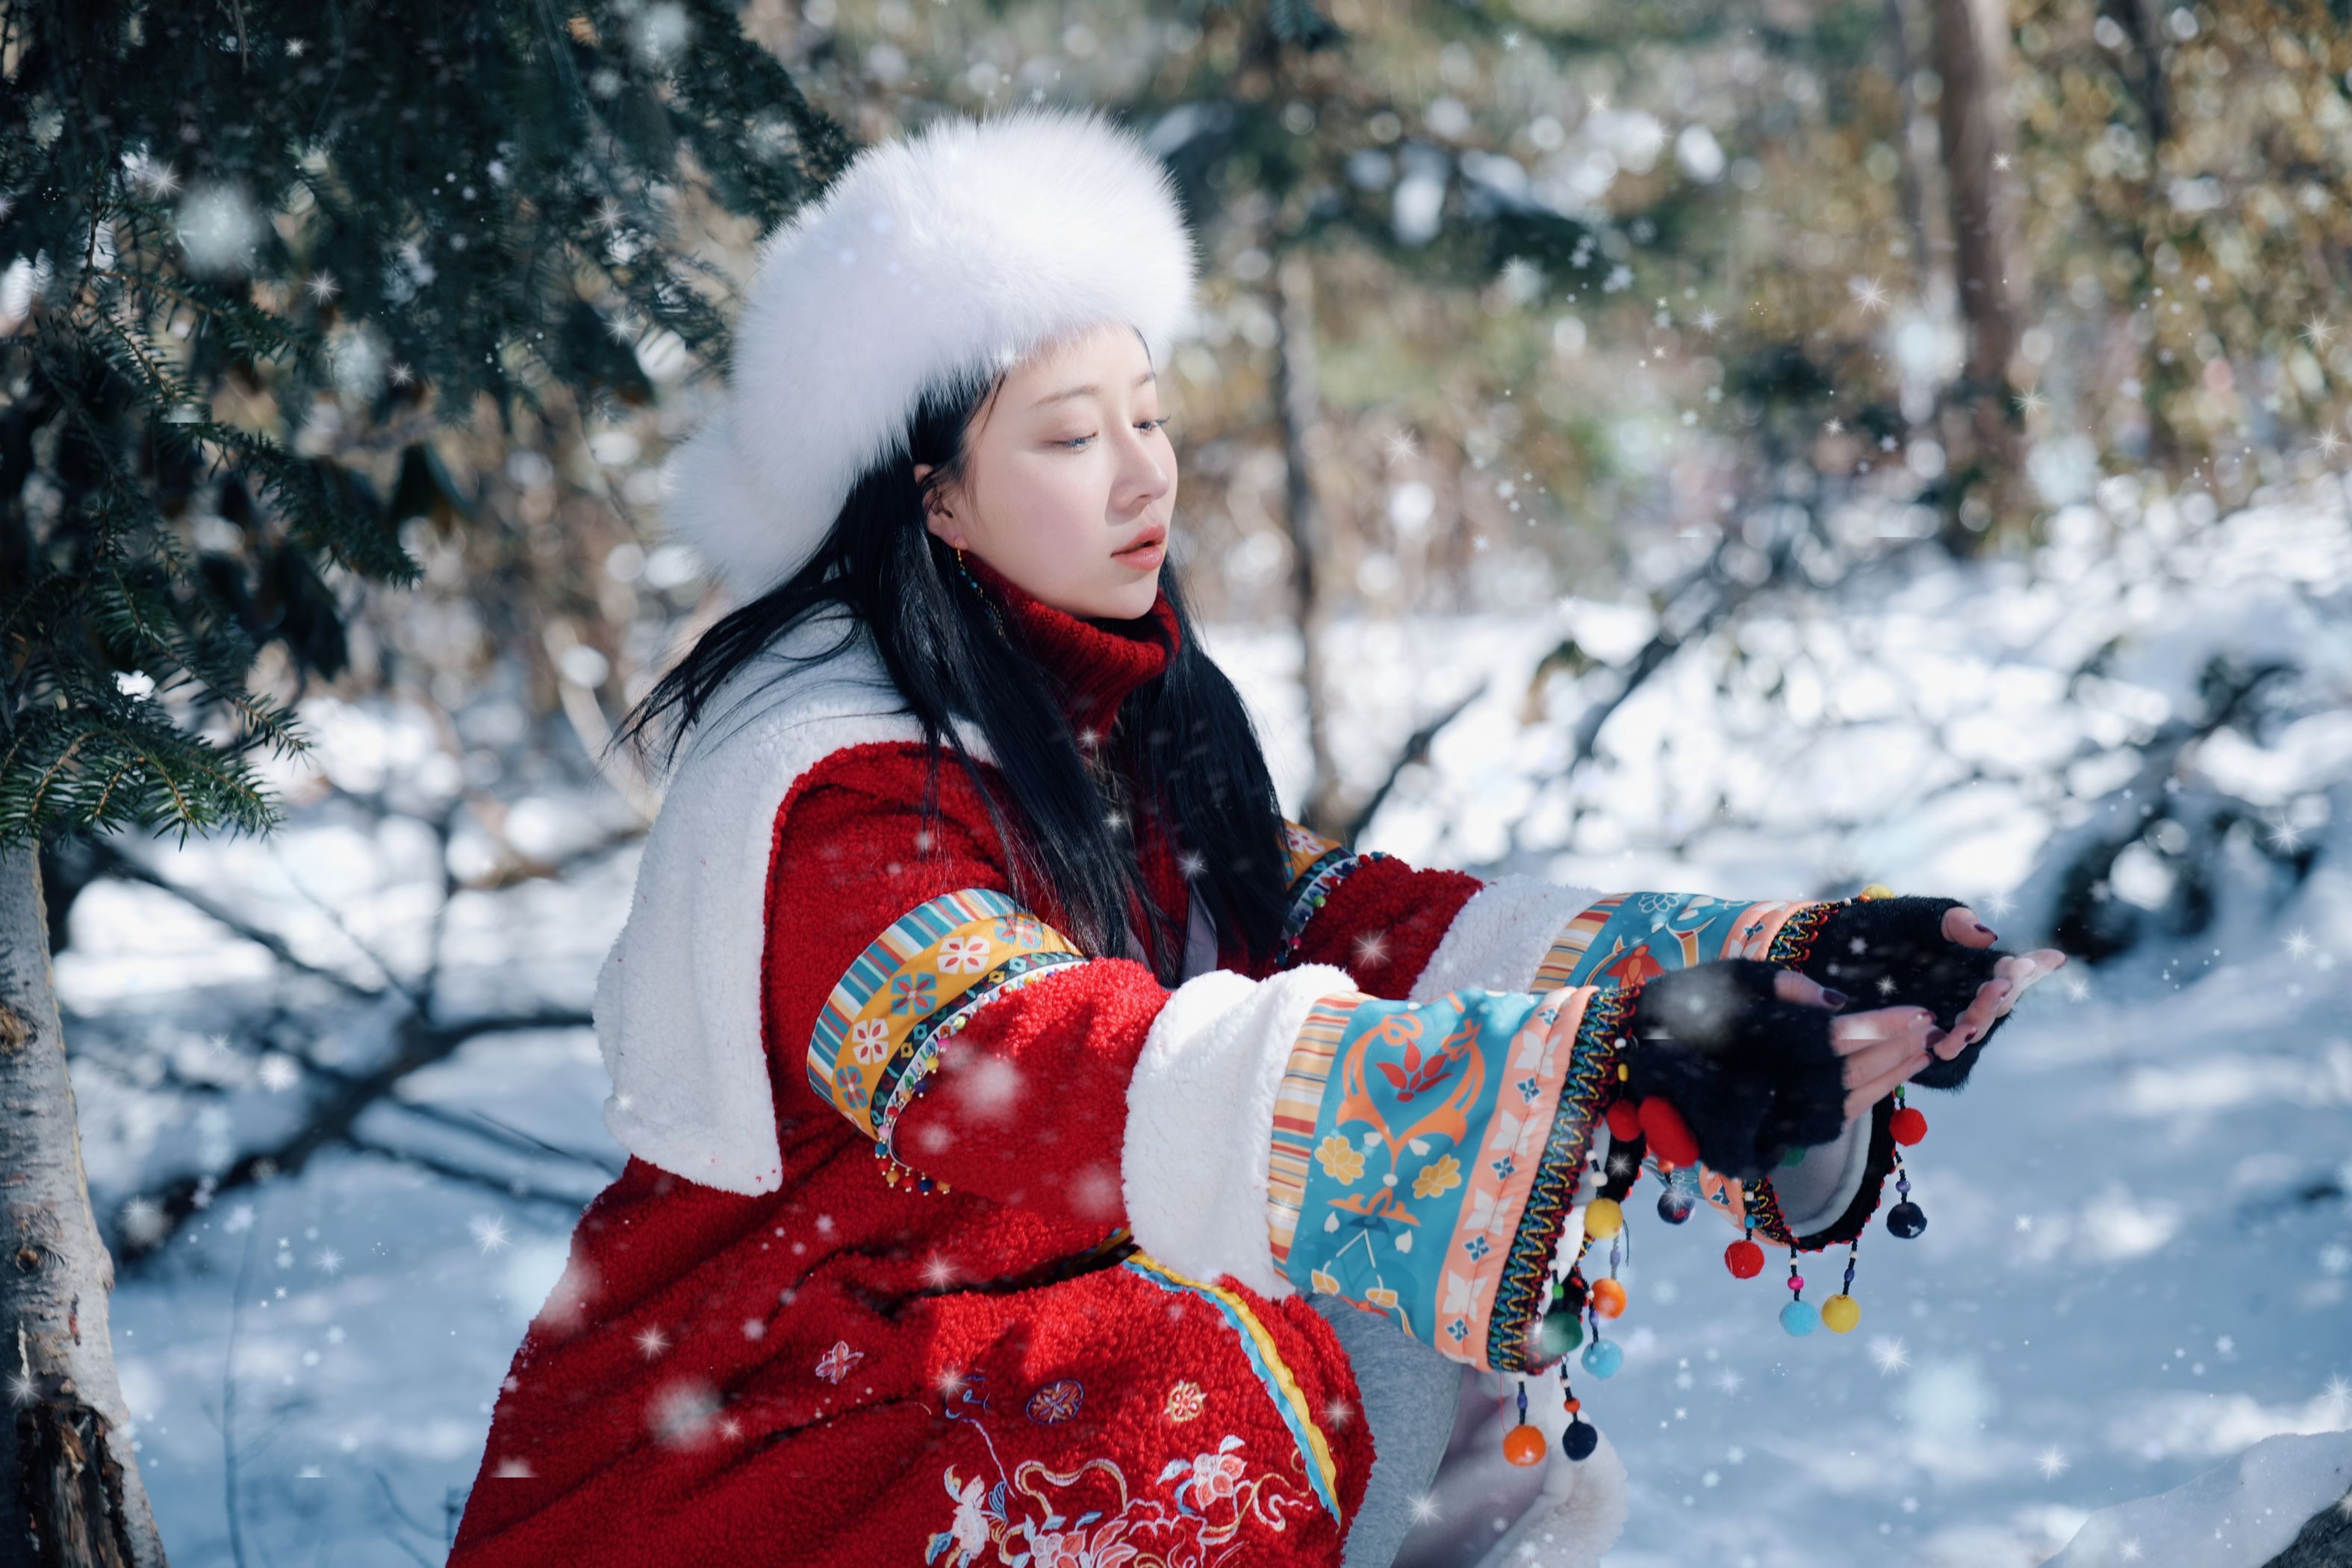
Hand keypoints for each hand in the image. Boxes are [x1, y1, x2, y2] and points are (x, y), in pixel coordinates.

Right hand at [1622, 960, 1941, 1182]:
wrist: (1624, 1059)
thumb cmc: (1676, 1004)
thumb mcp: (1723, 975)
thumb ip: (1784, 986)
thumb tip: (1839, 1006)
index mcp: (1732, 1045)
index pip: (1820, 1043)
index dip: (1876, 1031)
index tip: (1920, 1013)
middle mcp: (1737, 1097)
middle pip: (1836, 1084)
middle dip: (1891, 1057)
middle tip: (1932, 1031)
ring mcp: (1742, 1133)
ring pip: (1833, 1116)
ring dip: (1883, 1084)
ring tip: (1920, 1053)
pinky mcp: (1748, 1154)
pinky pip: (1816, 1134)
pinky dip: (1854, 1107)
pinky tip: (1882, 1080)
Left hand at [1804, 896, 2066, 1088]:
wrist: (1824, 952)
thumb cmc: (1875, 927)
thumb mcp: (1915, 915)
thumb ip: (1952, 919)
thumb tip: (1988, 935)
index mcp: (1973, 964)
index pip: (2012, 971)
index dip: (2028, 970)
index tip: (2031, 964)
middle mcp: (1964, 995)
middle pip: (1996, 1006)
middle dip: (1997, 1000)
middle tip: (1996, 987)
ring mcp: (1944, 1021)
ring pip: (1972, 1034)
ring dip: (1974, 1028)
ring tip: (1967, 1022)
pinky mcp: (1919, 1045)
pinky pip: (1943, 1059)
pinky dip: (1946, 1052)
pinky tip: (1943, 1045)